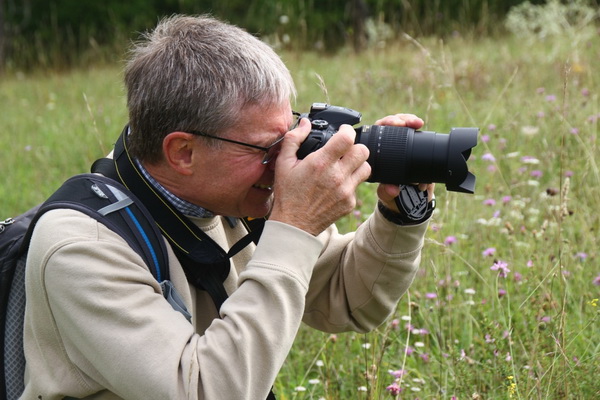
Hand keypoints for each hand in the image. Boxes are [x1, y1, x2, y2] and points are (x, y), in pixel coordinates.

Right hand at [269, 118, 370, 235]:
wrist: (294, 224)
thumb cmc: (287, 193)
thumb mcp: (283, 163)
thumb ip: (294, 139)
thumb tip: (306, 123)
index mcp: (321, 163)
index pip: (347, 138)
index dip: (347, 130)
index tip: (343, 131)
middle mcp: (337, 176)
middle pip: (363, 151)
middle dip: (355, 147)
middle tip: (345, 150)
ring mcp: (346, 191)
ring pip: (366, 168)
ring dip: (357, 164)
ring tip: (344, 166)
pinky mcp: (349, 203)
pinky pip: (358, 186)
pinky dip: (350, 182)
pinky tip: (337, 184)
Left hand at [373, 113, 434, 211]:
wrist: (405, 201)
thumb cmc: (390, 195)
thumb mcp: (386, 195)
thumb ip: (387, 193)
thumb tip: (392, 189)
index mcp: (376, 155)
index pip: (375, 134)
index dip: (383, 126)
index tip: (392, 125)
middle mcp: (386, 147)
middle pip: (388, 125)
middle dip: (398, 120)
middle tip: (406, 123)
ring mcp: (400, 146)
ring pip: (401, 125)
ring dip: (408, 120)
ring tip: (416, 122)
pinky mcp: (413, 147)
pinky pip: (413, 133)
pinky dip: (416, 127)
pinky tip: (419, 124)